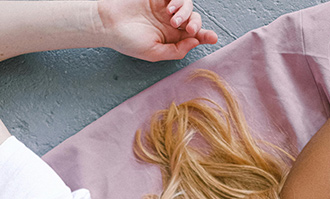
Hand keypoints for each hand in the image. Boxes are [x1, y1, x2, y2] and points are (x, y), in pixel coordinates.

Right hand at [98, 0, 217, 61]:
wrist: (108, 23)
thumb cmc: (128, 41)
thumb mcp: (155, 53)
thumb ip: (176, 50)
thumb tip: (195, 42)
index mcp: (171, 39)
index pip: (193, 37)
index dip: (205, 36)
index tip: (213, 38)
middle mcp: (170, 24)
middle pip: (194, 20)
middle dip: (196, 24)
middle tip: (189, 29)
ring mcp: (164, 8)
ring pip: (188, 6)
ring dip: (186, 12)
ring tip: (173, 19)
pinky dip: (179, 0)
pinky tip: (171, 8)